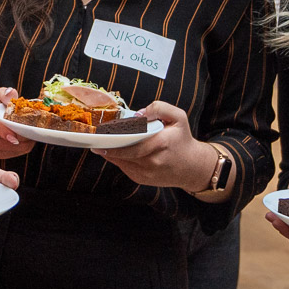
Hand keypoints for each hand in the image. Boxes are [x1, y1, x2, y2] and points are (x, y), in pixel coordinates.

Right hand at [0, 88, 34, 159]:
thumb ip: (4, 93)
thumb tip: (12, 94)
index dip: (5, 132)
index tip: (15, 137)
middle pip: (8, 139)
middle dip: (24, 134)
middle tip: (35, 127)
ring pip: (14, 148)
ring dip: (27, 142)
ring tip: (32, 132)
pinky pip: (14, 153)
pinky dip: (23, 147)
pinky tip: (25, 139)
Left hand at [95, 101, 217, 190]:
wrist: (192, 167)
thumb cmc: (182, 139)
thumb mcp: (178, 117)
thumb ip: (159, 108)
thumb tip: (138, 114)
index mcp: (162, 143)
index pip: (133, 144)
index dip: (116, 140)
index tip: (103, 134)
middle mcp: (154, 161)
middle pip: (124, 154)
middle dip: (108, 147)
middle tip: (97, 139)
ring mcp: (147, 173)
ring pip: (121, 161)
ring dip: (110, 153)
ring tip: (101, 144)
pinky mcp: (142, 180)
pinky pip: (124, 168)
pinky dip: (118, 159)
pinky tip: (114, 151)